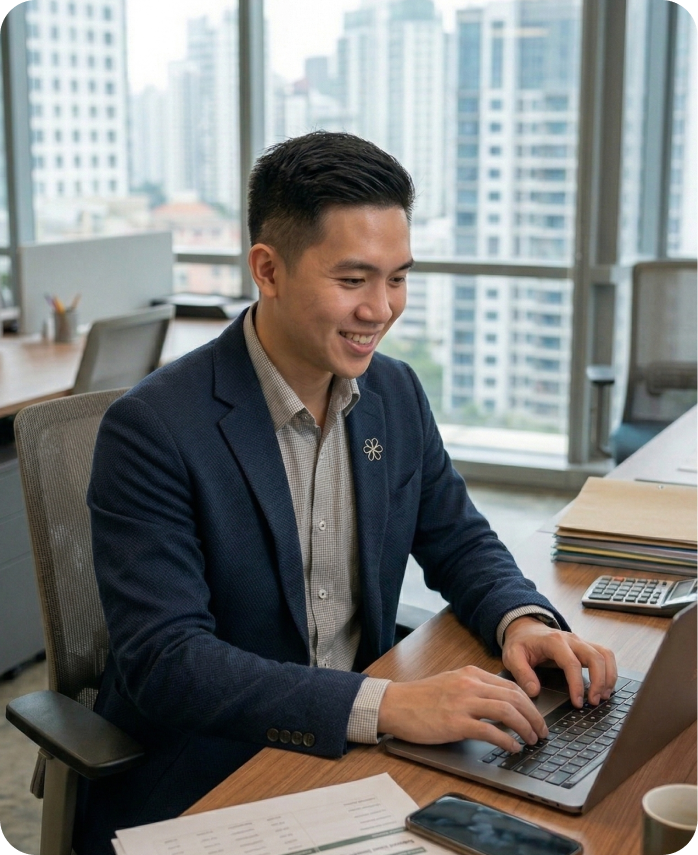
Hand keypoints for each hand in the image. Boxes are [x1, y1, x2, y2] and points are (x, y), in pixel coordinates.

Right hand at [377, 665, 548, 753]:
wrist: (394, 704)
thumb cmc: (420, 698)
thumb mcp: (451, 683)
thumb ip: (474, 689)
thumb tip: (501, 704)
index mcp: (471, 674)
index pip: (512, 686)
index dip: (530, 704)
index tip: (537, 718)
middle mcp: (470, 684)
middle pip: (515, 697)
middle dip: (534, 717)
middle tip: (541, 732)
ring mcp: (463, 703)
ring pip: (507, 711)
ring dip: (525, 728)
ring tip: (532, 740)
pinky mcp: (455, 723)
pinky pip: (490, 731)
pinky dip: (507, 740)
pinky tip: (512, 748)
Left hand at [501, 616, 617, 707]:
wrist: (525, 628)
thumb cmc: (520, 643)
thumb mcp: (512, 656)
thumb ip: (521, 673)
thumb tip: (534, 692)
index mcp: (553, 641)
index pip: (572, 663)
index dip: (577, 684)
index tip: (578, 702)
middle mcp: (571, 639)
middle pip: (595, 657)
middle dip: (599, 681)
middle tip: (594, 702)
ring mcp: (580, 642)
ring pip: (605, 654)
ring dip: (609, 676)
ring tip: (603, 696)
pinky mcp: (585, 647)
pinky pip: (604, 655)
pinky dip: (610, 670)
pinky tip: (605, 687)